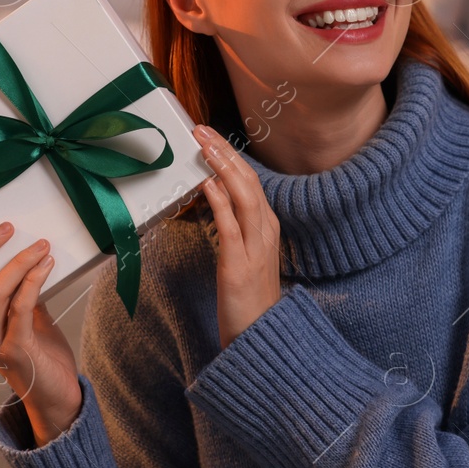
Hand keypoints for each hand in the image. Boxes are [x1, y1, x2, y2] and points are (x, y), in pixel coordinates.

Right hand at [0, 215, 81, 447]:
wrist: (54, 393)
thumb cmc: (40, 351)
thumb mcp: (27, 315)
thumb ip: (20, 290)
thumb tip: (30, 253)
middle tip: (7, 226)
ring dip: (19, 262)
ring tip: (41, 245)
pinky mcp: (15, 349)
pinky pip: (20, 308)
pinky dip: (33, 282)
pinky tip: (47, 265)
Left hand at [195, 125, 281, 348]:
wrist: (261, 338)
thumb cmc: (247, 301)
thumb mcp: (243, 256)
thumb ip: (233, 226)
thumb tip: (214, 196)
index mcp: (267, 228)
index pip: (251, 182)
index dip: (231, 156)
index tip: (211, 137)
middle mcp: (266, 231)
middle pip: (249, 180)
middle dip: (224, 151)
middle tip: (201, 129)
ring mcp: (256, 246)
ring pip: (244, 194)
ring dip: (222, 165)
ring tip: (202, 144)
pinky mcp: (239, 264)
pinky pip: (231, 224)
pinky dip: (219, 199)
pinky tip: (206, 181)